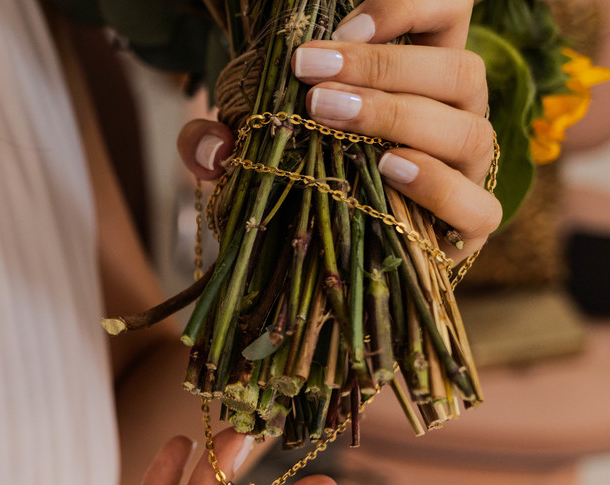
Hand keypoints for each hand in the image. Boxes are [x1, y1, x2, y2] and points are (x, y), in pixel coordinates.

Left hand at [178, 0, 499, 259]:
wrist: (331, 256)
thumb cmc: (304, 181)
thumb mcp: (255, 150)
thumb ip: (221, 139)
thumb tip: (210, 146)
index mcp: (425, 73)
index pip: (450, 9)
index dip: (408, 5)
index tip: (342, 26)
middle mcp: (459, 114)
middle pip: (458, 68)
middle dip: (382, 68)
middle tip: (313, 81)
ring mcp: (470, 171)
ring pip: (468, 129)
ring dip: (399, 117)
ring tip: (334, 119)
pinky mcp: (470, 228)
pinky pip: (478, 206)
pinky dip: (438, 185)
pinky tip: (388, 169)